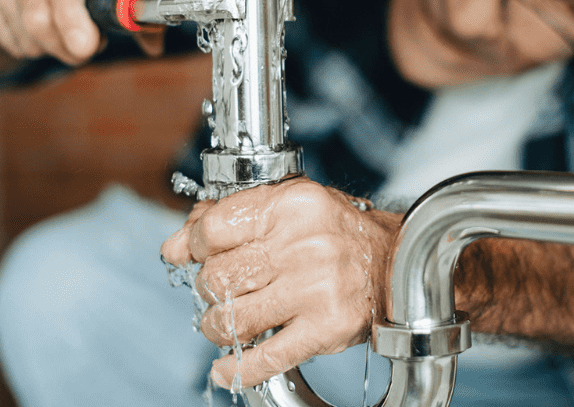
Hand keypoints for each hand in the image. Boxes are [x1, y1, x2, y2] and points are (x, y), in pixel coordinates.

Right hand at [0, 0, 163, 65]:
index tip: (87, 46)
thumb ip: (147, 3)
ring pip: (25, 37)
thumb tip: (154, 42)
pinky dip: (34, 46)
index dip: (72, 19)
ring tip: (69, 25)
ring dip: (54, 47)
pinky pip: (11, 42)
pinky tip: (47, 24)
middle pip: (38, 19)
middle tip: (90, 43)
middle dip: (70, 47)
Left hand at [160, 177, 400, 388]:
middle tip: (222, 291)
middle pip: (218, 276)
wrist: (398, 264)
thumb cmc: (339, 234)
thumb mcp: (288, 208)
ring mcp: (316, 289)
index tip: (197, 254)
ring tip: (227, 323)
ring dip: (217, 327)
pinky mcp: (325, 329)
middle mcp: (305, 244)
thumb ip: (231, 219)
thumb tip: (175, 246)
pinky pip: (265, 357)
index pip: (214, 228)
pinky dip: (237, 368)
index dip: (195, 245)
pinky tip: (226, 369)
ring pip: (233, 318)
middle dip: (209, 289)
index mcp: (293, 205)